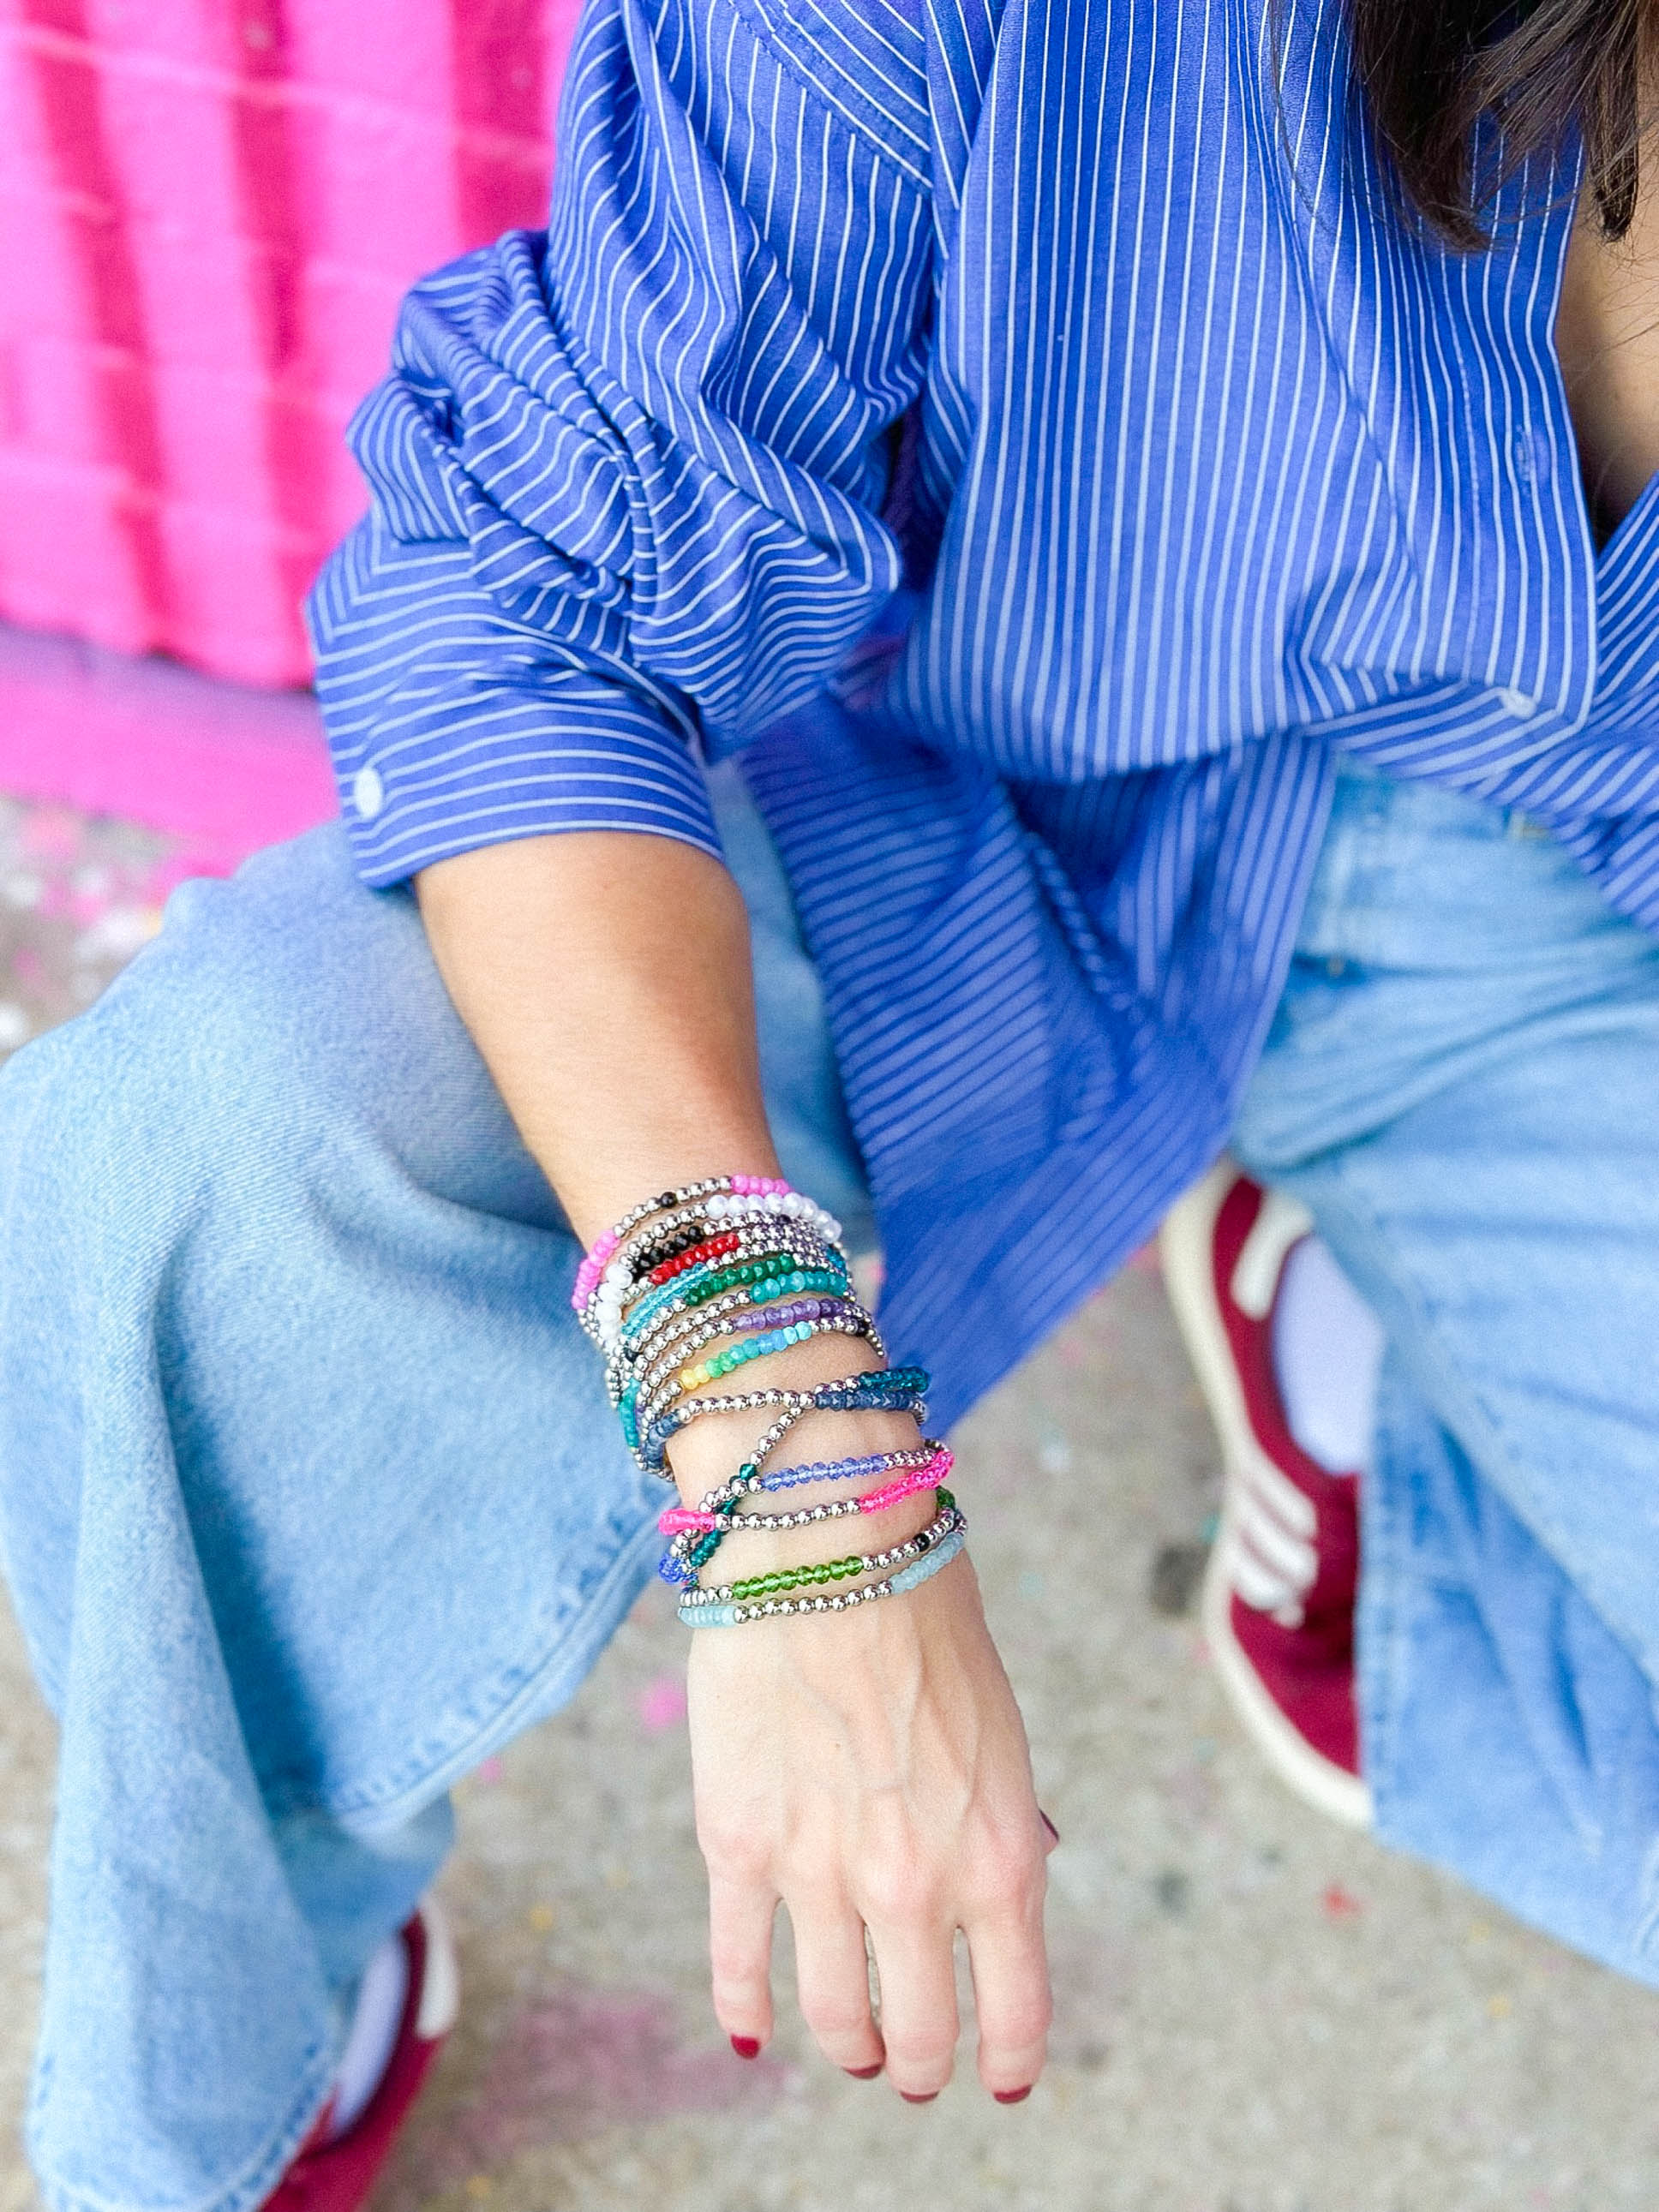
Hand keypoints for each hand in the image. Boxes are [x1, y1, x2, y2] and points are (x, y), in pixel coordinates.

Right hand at [687, 1548, 1054, 2099]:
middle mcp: (915, 1887)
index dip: (1005, 2061)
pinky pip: (739, 1966)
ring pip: (836, 2021)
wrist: (830, 1544)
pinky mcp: (738, 1846)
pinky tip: (753, 2030)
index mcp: (1000, 1859)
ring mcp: (820, 1875)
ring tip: (851, 2044)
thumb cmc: (926, 1618)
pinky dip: (745, 2010)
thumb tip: (985, 1895)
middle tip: (911, 2062)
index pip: (1013, 2013)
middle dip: (919, 2063)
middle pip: (917, 2038)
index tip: (996, 2079)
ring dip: (848, 2046)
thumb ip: (990, 1828)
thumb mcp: (999, 1737)